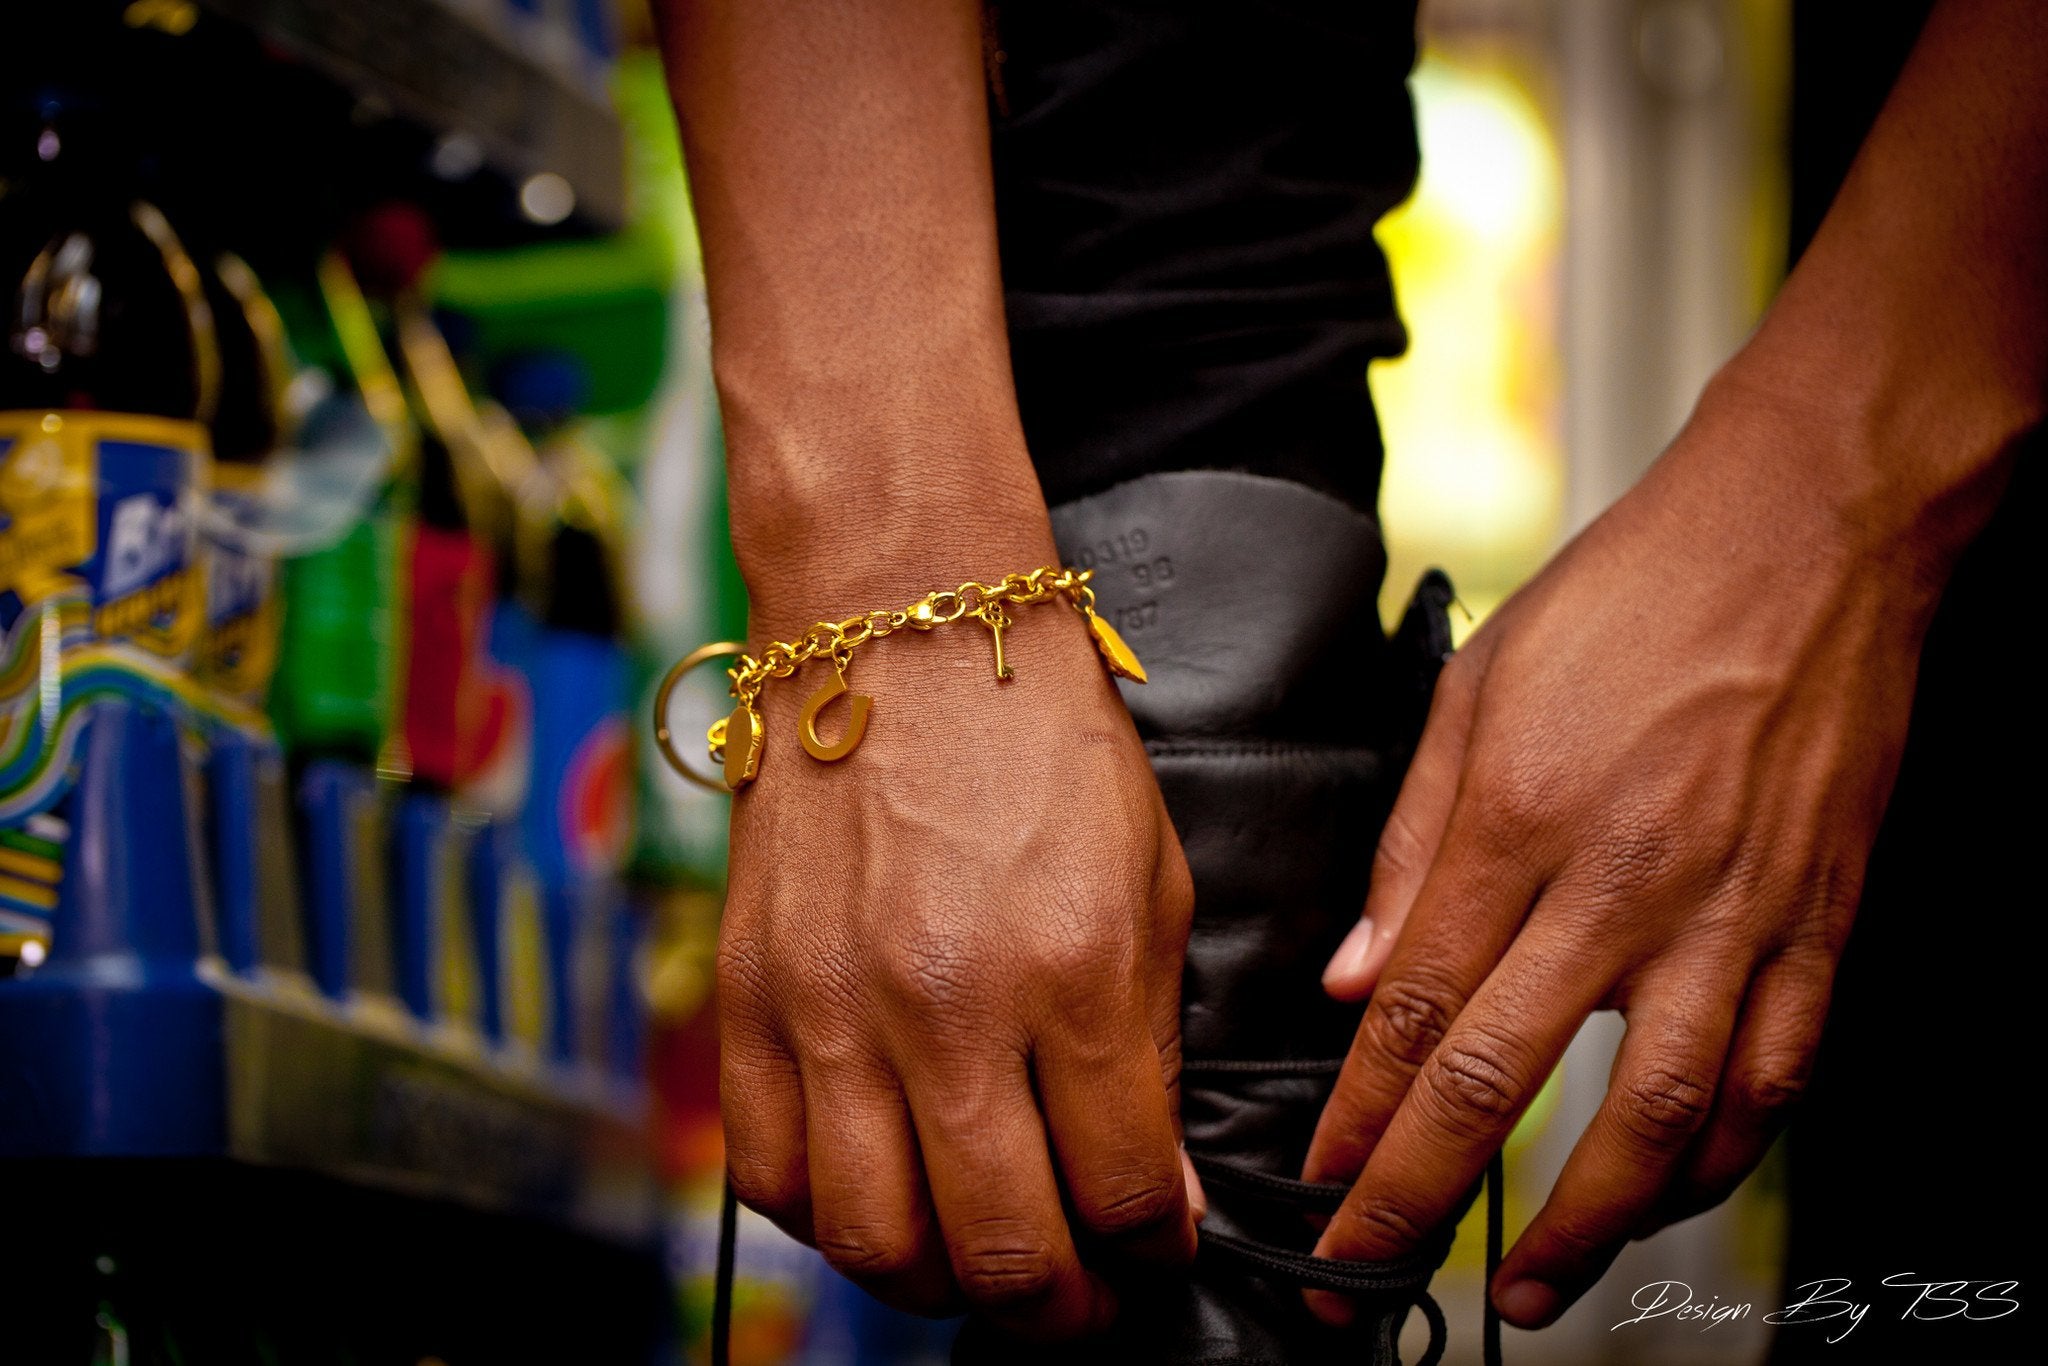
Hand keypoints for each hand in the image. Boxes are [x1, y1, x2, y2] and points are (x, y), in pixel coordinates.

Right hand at [716, 585, 1197, 1337]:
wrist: (901, 632)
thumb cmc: (1042, 748)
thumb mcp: (1151, 884)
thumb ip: (1150, 1052)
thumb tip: (1150, 1195)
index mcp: (1074, 968)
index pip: (1123, 1192)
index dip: (1154, 1253)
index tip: (1158, 1252)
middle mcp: (945, 1004)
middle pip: (998, 1251)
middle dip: (1059, 1313)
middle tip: (1080, 1304)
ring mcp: (829, 1006)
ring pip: (871, 1240)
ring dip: (938, 1287)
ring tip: (977, 1266)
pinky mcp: (747, 995)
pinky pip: (768, 1176)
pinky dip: (826, 1223)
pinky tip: (876, 1200)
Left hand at [1302, 375, 1948, 1327]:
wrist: (1806, 534)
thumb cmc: (1630, 598)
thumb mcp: (1475, 691)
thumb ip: (1412, 850)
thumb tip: (1351, 979)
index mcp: (1518, 822)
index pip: (1415, 1010)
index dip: (1359, 1118)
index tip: (1323, 1185)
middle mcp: (1624, 884)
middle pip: (1505, 1081)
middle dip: (1424, 1199)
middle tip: (1371, 1278)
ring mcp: (1734, 915)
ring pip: (1657, 1115)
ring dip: (1585, 1224)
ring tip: (1531, 1290)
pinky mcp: (1819, 922)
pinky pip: (1777, 1077)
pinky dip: (1718, 1162)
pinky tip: (1669, 1200)